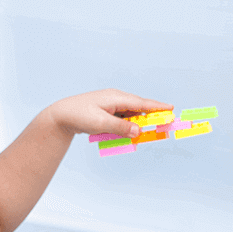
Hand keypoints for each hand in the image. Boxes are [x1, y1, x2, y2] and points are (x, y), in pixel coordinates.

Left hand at [49, 89, 173, 137]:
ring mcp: (111, 105)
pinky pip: (122, 119)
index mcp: (116, 97)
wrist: (61, 115)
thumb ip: (120, 127)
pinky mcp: (106, 112)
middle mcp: (115, 99)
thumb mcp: (100, 123)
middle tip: (165, 126)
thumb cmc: (79, 116)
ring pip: (130, 115)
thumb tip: (139, 132)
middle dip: (151, 117)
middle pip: (138, 109)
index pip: (141, 103)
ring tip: (148, 132)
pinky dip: (126, 126)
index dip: (157, 107)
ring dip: (137, 124)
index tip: (171, 109)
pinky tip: (128, 134)